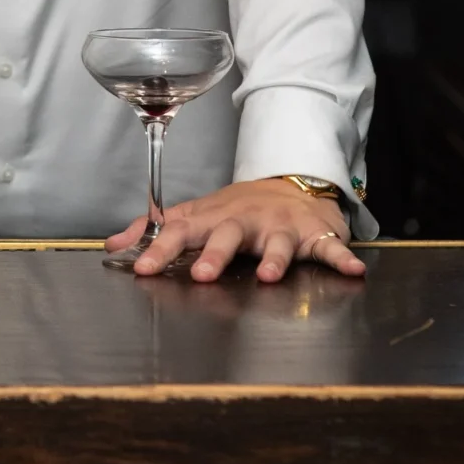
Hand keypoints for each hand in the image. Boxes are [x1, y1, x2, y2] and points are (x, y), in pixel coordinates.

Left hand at [108, 176, 366, 284]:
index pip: (180, 231)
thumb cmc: (235, 209)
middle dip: (214, 255)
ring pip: (277, 244)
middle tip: (201, 275)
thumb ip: (151, 231)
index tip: (142, 268)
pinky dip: (342, 257)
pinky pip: (330, 247)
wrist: (290, 186)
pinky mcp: (313, 235)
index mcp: (211, 219)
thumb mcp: (192, 215)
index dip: (159, 249)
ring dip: (275, 259)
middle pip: (226, 236)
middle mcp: (244, 222)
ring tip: (270, 276)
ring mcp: (280, 228)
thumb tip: (111, 245)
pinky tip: (353, 270)